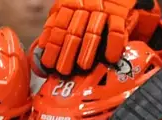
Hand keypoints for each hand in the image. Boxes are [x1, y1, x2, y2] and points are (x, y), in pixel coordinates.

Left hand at [30, 0, 160, 75]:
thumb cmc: (86, 3)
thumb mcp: (67, 7)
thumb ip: (56, 24)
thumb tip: (42, 48)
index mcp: (68, 6)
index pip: (57, 28)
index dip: (53, 48)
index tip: (49, 65)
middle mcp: (83, 7)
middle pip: (74, 33)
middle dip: (67, 54)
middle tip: (64, 71)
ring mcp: (101, 9)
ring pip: (93, 32)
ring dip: (88, 51)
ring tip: (83, 67)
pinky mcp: (118, 12)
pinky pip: (116, 30)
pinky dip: (113, 45)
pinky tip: (109, 58)